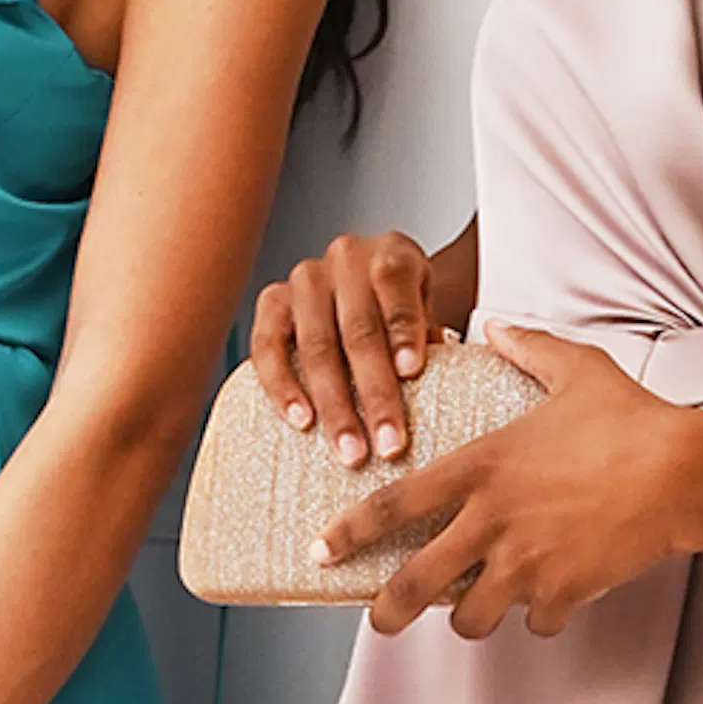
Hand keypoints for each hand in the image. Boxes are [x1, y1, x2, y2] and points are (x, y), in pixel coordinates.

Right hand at [248, 219, 481, 471]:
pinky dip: (283, 387)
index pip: (395, 288)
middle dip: (375, 394)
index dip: (404, 331)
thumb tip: (435, 390)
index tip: (412, 373)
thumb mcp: (427, 310)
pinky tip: (302, 421)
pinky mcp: (272, 301)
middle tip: (388, 444)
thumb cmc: (400, 305)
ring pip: (316, 346)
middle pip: (359, 330)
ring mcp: (305, 279)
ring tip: (351, 450)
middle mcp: (345, 258)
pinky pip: (267, 346)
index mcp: (391, 253)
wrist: (364, 281)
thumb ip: (428, 340)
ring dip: (334, 405)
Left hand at [320, 323, 699, 635]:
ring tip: (477, 609)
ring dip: (471, 617)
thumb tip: (498, 325)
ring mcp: (525, 564)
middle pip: (416, 584)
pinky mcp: (564, 592)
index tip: (322, 551)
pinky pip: (537, 621)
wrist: (683, 473)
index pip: (394, 505)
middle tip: (380, 620)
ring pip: (472, 617)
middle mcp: (491, 522)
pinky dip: (541, 615)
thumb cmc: (630, 418)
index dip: (351, 533)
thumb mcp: (575, 369)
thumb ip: (527, 348)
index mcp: (481, 468)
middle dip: (388, 611)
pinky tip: (553, 599)